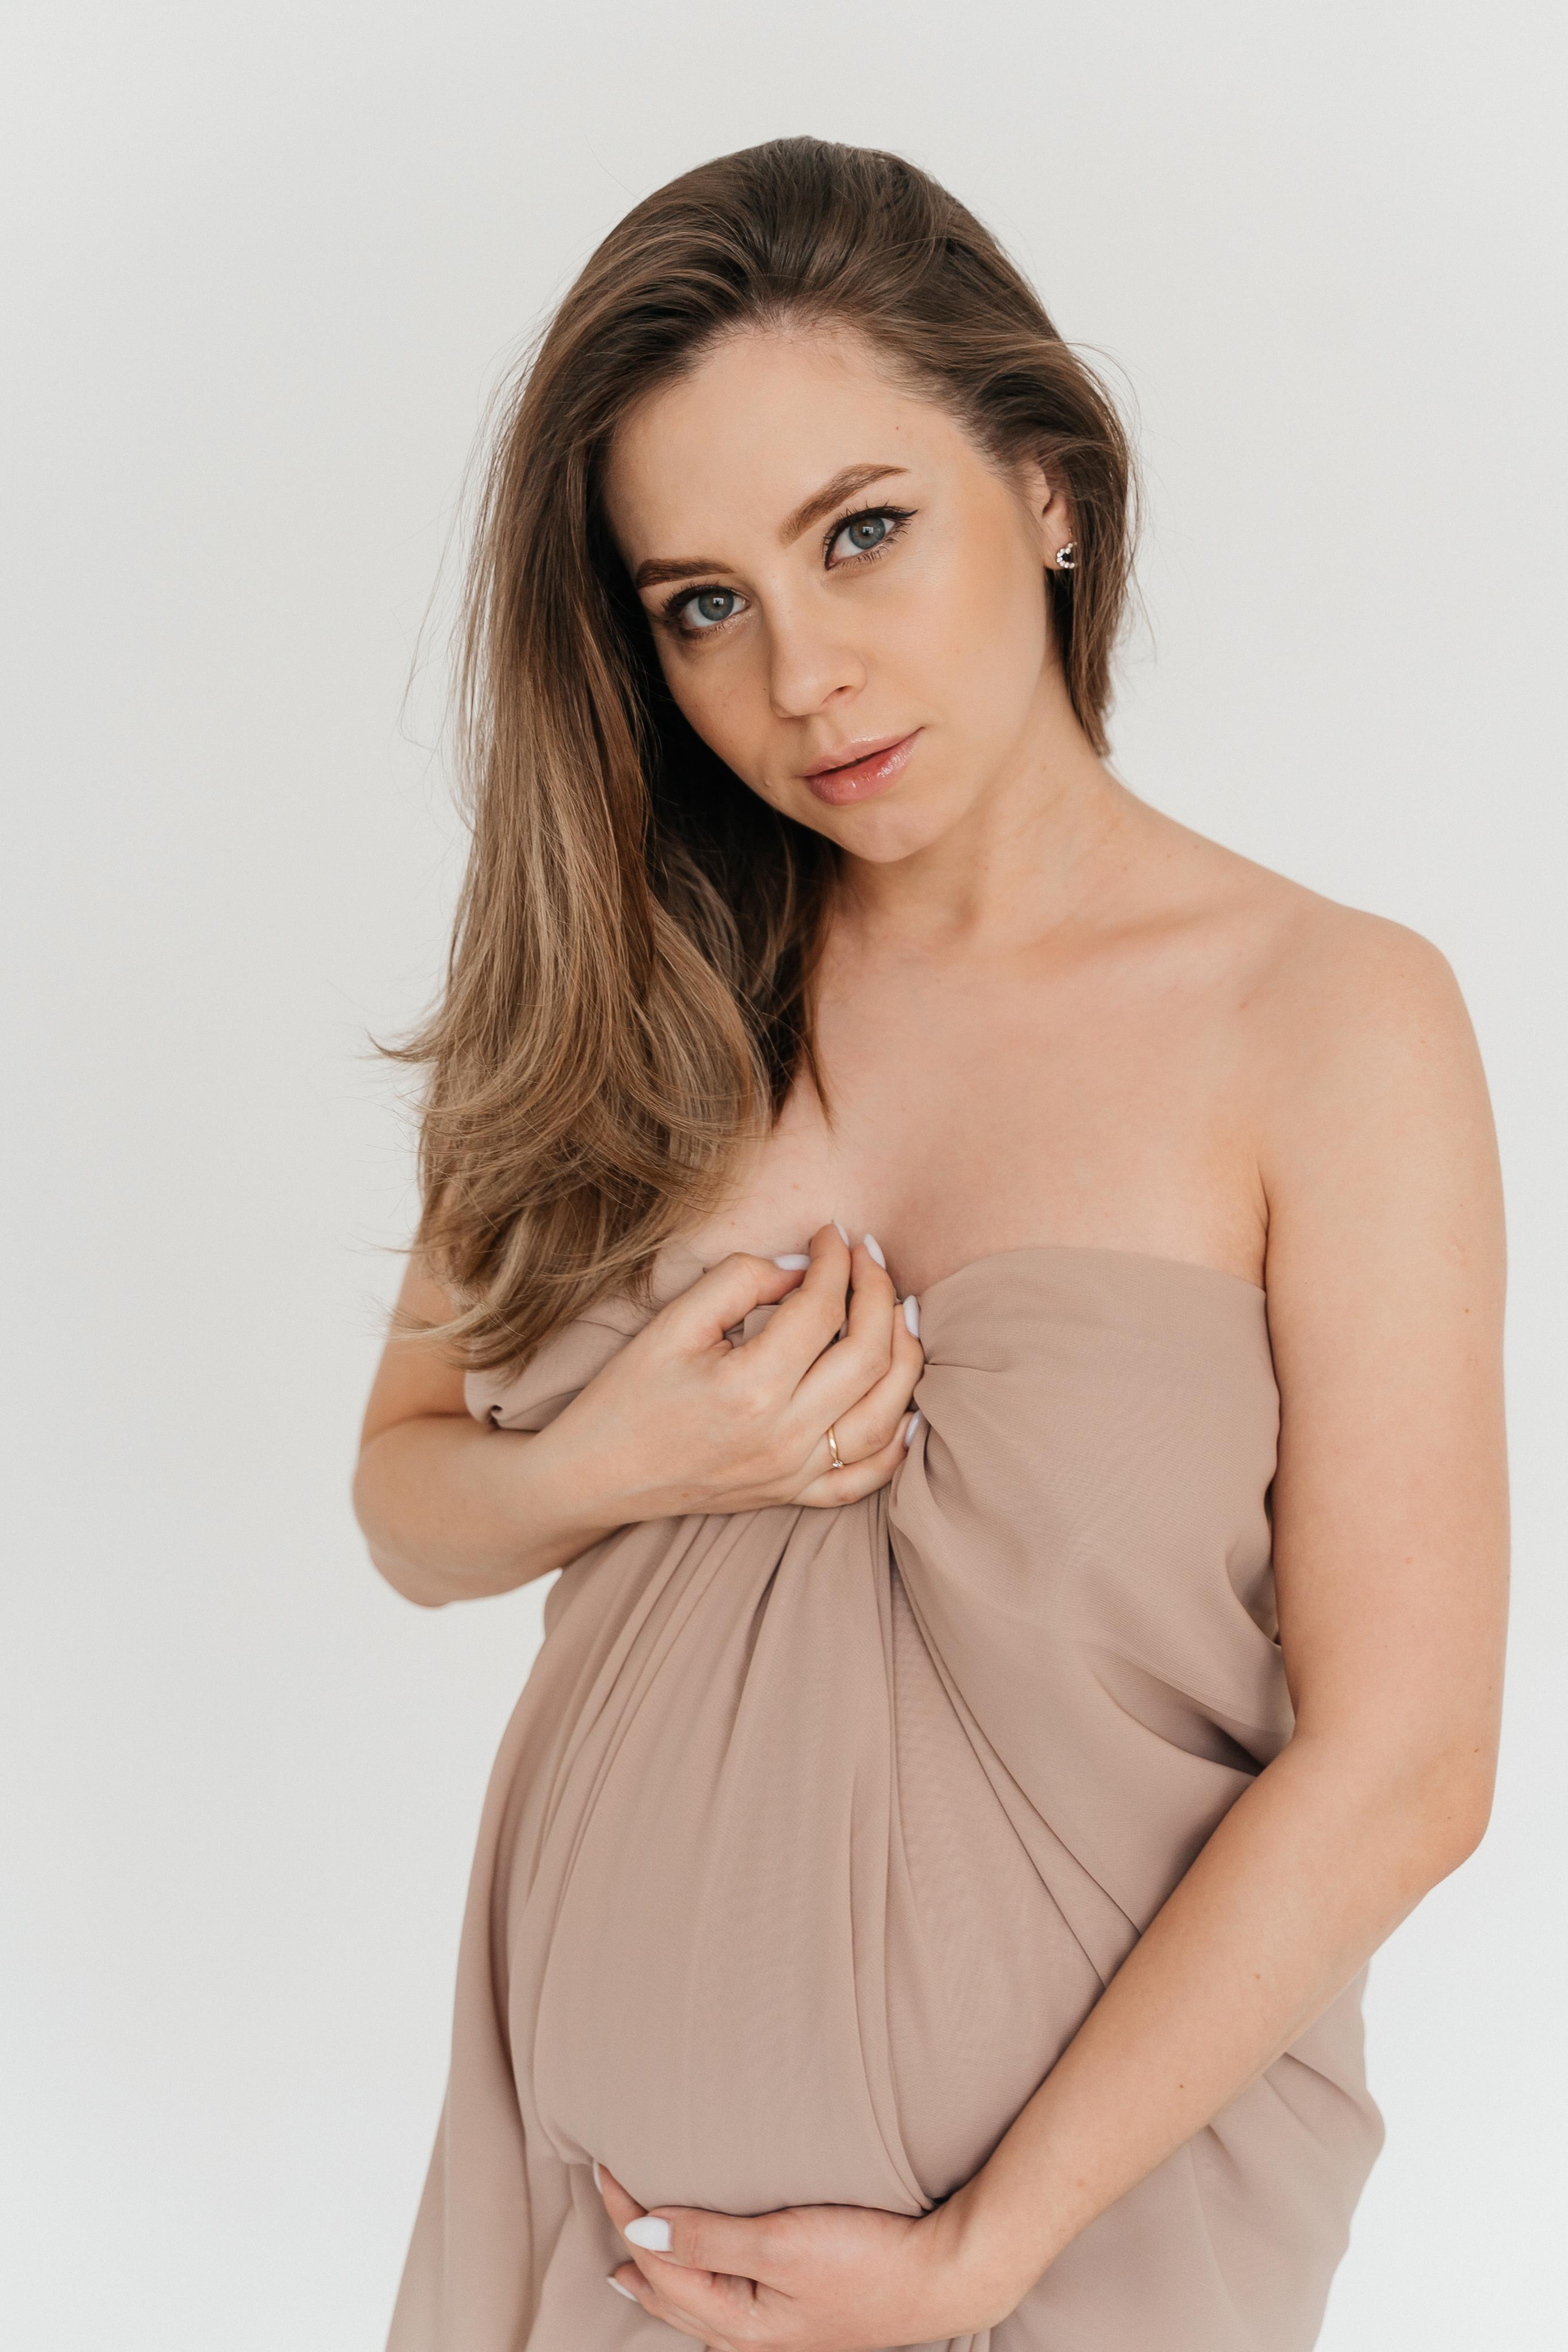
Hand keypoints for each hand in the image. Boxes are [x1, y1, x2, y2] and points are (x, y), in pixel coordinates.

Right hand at [536, 1223, 924, 1527]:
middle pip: (869, 1355)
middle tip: (868, 1257)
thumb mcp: (672, 1322)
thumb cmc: (627, 1395)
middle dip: (880, 1293)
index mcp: (750, 1386)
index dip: (837, 1260)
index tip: (833, 1233)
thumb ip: (741, 1281)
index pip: (824, 1308)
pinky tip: (910, 1405)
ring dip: (904, 1356)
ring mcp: (794, 1472)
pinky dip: (898, 1443)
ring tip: (897, 1312)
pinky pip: (867, 1477)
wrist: (594, 1476)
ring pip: (885, 1414)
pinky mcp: (793, 1495)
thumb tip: (803, 1267)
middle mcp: (783, 1435)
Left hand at [594, 2162, 1016, 2350]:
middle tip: (606, 2212)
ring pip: (694, 2308)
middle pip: (669, 2294)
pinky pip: (725, 2309)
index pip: (660, 2263)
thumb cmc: (868, 2260)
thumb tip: (638, 2231)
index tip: (606, 2165)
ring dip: (661, 2280)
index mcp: (737, 2323)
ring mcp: (775, 2333)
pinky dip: (697, 2289)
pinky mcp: (798, 2319)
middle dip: (633, 2255)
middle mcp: (749, 2339)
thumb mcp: (782, 2244)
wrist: (942, 2278)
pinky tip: (706, 2282)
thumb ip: (708, 2238)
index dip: (627, 2212)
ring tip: (634, 2263)